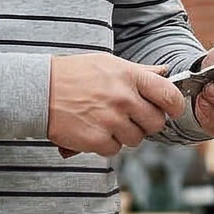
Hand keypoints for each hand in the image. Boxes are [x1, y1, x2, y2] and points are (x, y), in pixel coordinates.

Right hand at [47, 52, 183, 156]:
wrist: (39, 90)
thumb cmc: (73, 75)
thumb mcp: (108, 64)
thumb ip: (139, 72)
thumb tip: (164, 73)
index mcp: (129, 76)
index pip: (169, 96)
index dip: (174, 106)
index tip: (170, 110)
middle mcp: (123, 98)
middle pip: (155, 123)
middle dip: (146, 123)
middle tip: (130, 117)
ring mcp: (111, 120)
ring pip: (136, 139)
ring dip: (124, 134)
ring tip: (106, 121)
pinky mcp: (97, 140)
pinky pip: (115, 150)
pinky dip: (106, 144)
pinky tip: (94, 130)